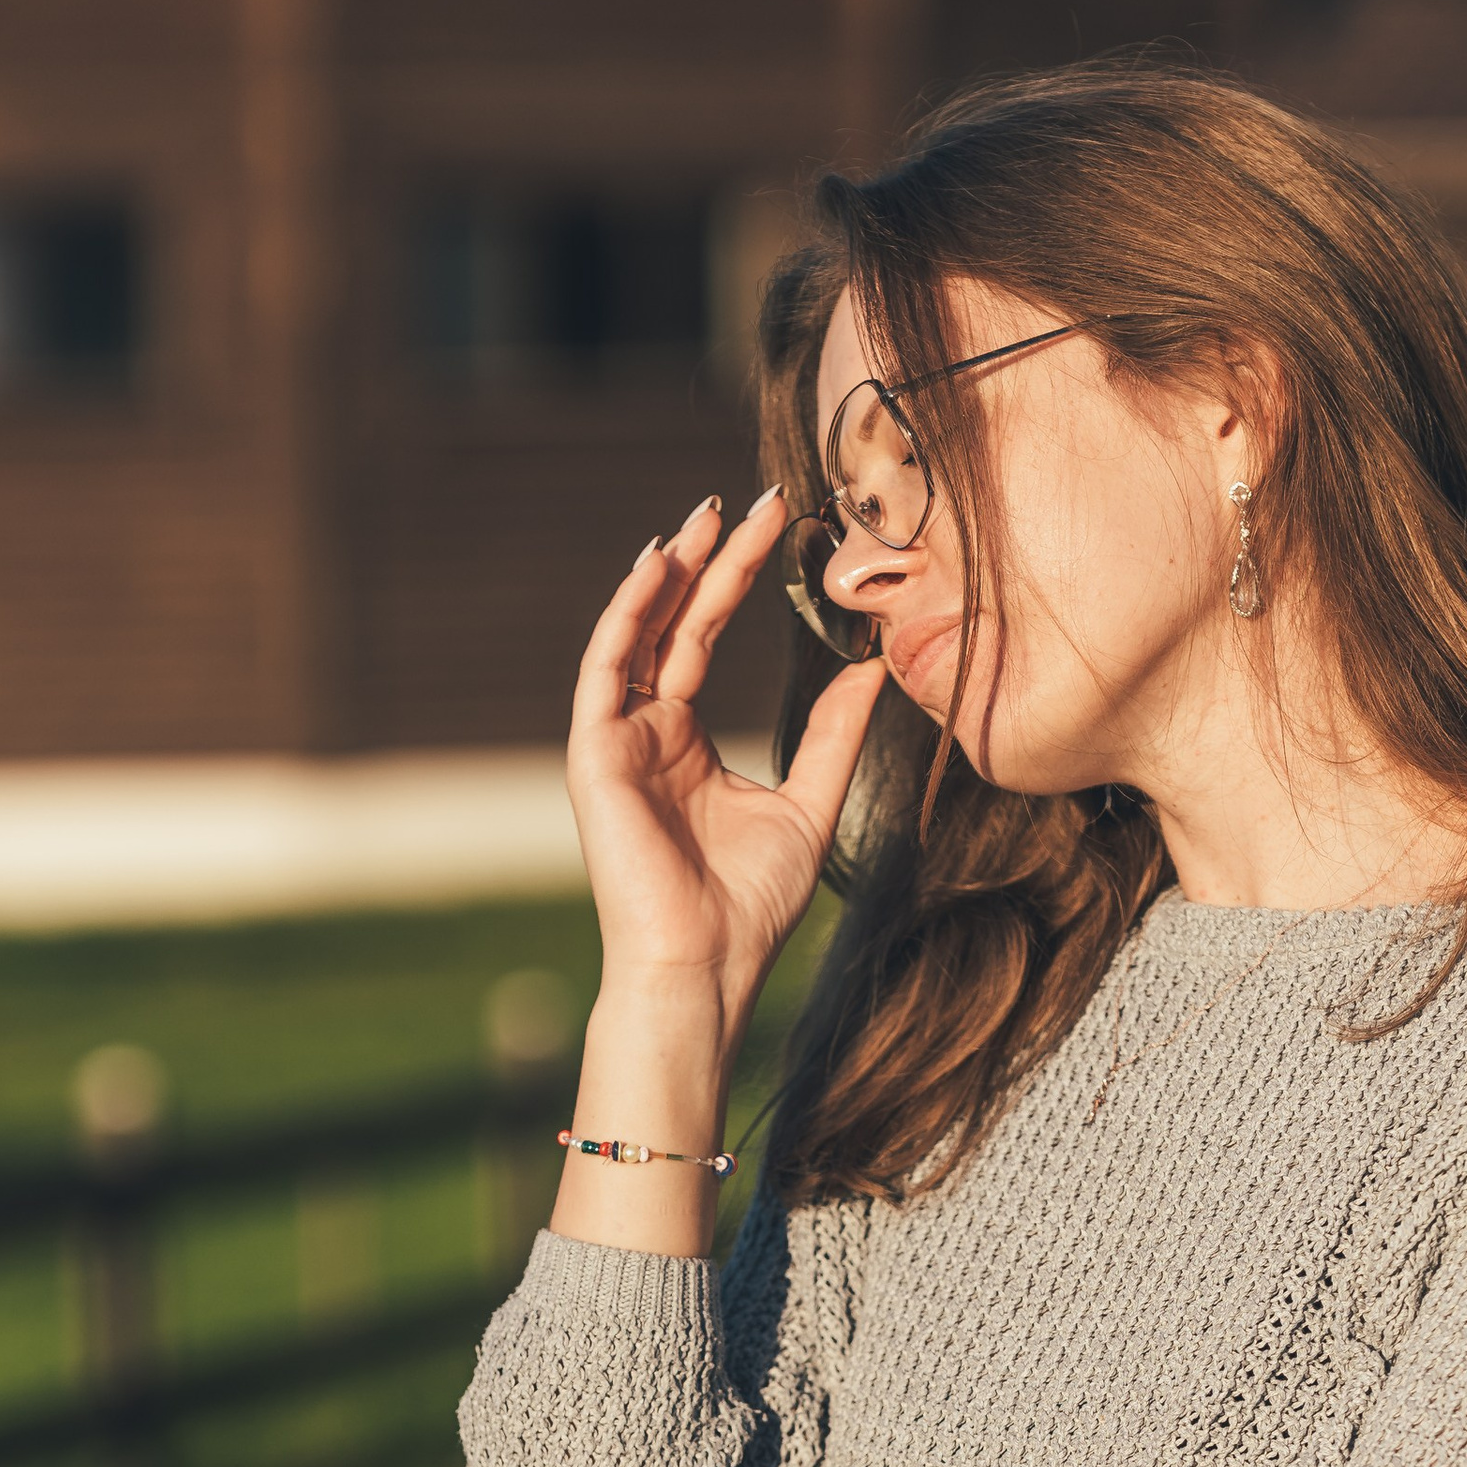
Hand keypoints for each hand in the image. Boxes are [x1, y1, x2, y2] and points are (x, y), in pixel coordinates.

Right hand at [568, 491, 884, 1046]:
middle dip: (710, 559)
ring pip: (635, 635)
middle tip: (752, 500)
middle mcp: (644, 732)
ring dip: (666, 574)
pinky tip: (656, 569)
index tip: (779, 524)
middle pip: (672, 623)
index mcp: (684, 742)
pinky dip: (628, 617)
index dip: (737, 578)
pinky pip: (605, 669)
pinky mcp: (594, 756)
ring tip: (703, 519)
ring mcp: (615, 741)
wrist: (704, 966)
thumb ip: (835, 736)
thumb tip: (872, 667)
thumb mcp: (810, 804)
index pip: (703, 638)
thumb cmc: (748, 907)